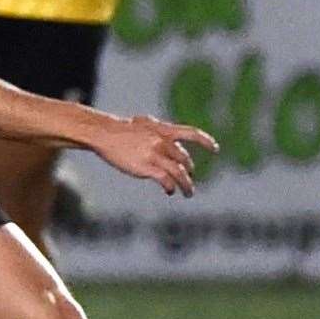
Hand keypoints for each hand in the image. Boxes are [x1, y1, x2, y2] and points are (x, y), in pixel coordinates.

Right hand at [90, 115, 218, 197]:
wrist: (104, 133)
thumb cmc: (121, 130)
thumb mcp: (144, 125)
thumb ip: (159, 133)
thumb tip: (169, 141)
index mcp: (164, 130)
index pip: (191, 133)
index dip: (205, 141)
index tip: (215, 148)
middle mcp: (163, 142)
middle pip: (185, 159)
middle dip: (189, 170)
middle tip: (189, 177)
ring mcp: (155, 155)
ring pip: (179, 173)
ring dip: (187, 185)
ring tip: (188, 193)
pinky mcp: (147, 167)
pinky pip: (166, 180)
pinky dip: (170, 187)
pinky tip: (169, 191)